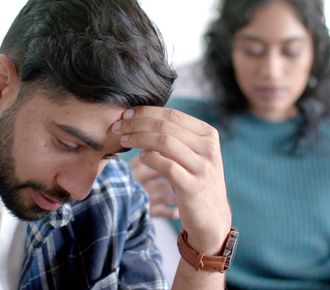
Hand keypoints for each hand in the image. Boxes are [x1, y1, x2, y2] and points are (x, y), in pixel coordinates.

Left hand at [113, 106, 231, 253]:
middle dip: (137, 123)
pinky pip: (166, 166)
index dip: (146, 112)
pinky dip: (149, 158)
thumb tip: (142, 117)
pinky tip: (140, 158)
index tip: (126, 113)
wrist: (211, 218)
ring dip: (138, 138)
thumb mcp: (193, 154)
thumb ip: (176, 136)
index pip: (172, 115)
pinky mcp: (193, 186)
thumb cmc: (194, 180)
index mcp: (208, 135)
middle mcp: (208, 148)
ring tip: (123, 140)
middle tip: (118, 126)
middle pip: (166, 126)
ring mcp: (202, 167)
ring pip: (164, 142)